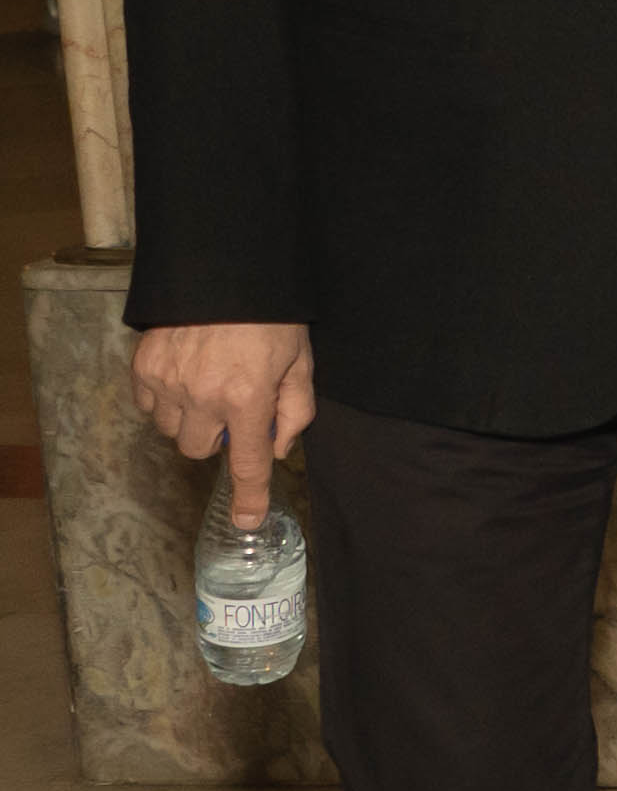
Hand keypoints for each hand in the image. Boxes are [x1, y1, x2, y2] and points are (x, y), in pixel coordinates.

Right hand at [132, 321, 316, 520]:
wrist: (224, 269)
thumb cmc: (270, 316)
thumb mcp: (300, 361)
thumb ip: (294, 410)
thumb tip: (277, 449)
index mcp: (247, 398)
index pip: (248, 463)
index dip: (250, 496)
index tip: (248, 521)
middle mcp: (202, 397)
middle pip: (198, 449)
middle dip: (216, 437)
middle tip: (230, 406)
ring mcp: (167, 382)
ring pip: (170, 429)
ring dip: (188, 418)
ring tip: (206, 382)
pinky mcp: (143, 366)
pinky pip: (147, 404)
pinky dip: (164, 398)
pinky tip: (183, 373)